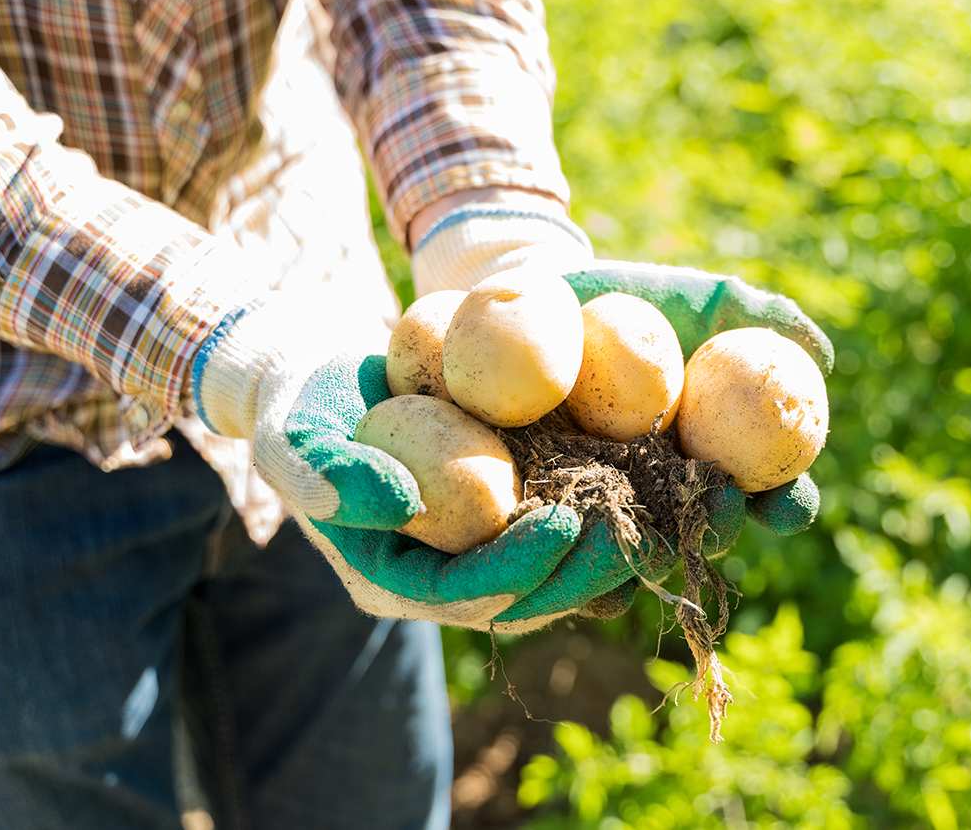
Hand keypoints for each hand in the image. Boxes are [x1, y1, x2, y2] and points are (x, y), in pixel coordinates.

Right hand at [189, 297, 632, 629]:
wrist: (326, 375)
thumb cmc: (301, 405)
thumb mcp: (294, 435)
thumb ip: (329, 475)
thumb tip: (400, 502)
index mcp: (393, 581)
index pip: (465, 593)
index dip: (520, 566)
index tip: (567, 522)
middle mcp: (447, 579)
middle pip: (530, 593)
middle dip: (588, 567)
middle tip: (640, 526)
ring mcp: (486, 549)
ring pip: (565, 567)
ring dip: (624, 545)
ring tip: (676, 511)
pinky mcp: (518, 513)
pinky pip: (578, 521)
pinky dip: (624, 503)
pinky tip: (674, 477)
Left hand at [563, 259, 832, 535]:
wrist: (540, 305)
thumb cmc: (637, 299)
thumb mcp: (701, 299)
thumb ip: (761, 318)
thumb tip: (819, 354)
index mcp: (721, 455)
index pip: (771, 492)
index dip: (788, 505)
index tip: (787, 501)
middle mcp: (673, 492)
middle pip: (709, 528)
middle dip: (722, 527)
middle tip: (723, 505)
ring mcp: (616, 508)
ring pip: (645, 548)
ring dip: (657, 552)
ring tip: (654, 540)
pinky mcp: (558, 514)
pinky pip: (574, 552)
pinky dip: (583, 571)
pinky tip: (580, 557)